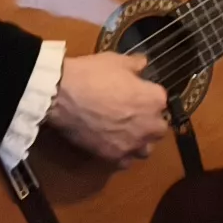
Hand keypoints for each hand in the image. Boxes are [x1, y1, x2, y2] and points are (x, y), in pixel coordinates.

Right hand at [44, 49, 169, 163]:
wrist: (63, 96)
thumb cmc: (92, 75)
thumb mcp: (115, 61)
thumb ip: (134, 64)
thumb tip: (143, 63)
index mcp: (155, 99)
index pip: (160, 100)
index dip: (146, 96)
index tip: (134, 92)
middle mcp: (150, 125)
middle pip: (158, 128)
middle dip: (148, 122)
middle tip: (131, 114)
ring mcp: (132, 143)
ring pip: (145, 149)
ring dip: (139, 142)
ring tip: (124, 134)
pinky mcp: (114, 156)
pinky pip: (126, 161)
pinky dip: (121, 155)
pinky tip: (111, 145)